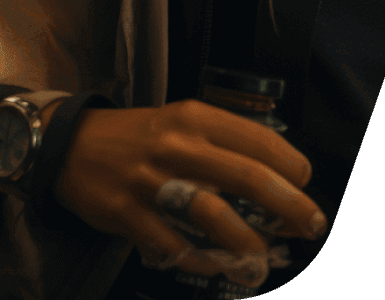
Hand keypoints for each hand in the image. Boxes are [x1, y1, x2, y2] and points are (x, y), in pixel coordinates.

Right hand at [52, 99, 326, 287]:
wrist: (73, 145)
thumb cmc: (140, 136)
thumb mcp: (181, 121)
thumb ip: (222, 144)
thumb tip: (275, 177)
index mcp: (195, 117)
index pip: (257, 139)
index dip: (290, 165)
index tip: (307, 184)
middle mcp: (178, 144)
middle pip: (246, 175)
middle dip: (288, 205)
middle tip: (312, 225)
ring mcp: (152, 181)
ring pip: (213, 214)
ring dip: (247, 242)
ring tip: (266, 260)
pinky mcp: (128, 214)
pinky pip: (173, 244)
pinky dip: (200, 259)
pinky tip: (216, 266)